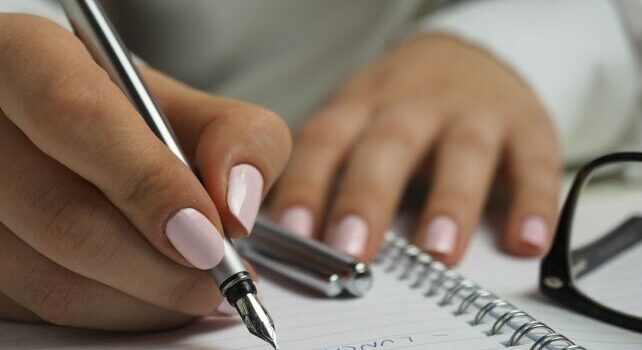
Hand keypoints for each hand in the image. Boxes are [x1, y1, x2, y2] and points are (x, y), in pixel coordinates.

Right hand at [0, 14, 289, 329]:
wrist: (78, 141)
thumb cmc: (136, 119)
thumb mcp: (202, 109)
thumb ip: (241, 141)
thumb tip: (234, 206)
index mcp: (12, 53)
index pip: (75, 120)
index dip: (148, 184)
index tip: (208, 233)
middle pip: (60, 213)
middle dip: (157, 263)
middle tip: (217, 276)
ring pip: (48, 278)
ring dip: (141, 299)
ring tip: (195, 288)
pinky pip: (36, 311)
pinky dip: (112, 315)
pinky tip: (149, 294)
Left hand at [271, 34, 559, 264]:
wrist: (470, 55)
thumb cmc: (401, 107)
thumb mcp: (356, 121)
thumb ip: (329, 171)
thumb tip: (291, 240)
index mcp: (362, 107)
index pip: (325, 142)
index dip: (306, 185)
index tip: (294, 231)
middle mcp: (414, 106)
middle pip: (387, 146)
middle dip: (367, 197)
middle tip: (352, 249)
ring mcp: (473, 114)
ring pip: (462, 153)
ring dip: (450, 202)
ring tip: (438, 252)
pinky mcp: (527, 127)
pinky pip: (535, 164)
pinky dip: (535, 203)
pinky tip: (527, 241)